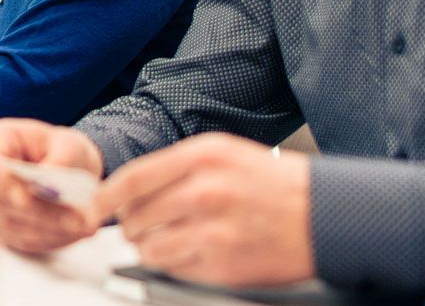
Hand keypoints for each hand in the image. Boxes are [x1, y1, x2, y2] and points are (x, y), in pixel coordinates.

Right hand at [0, 118, 102, 254]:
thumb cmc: (63, 150)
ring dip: (51, 229)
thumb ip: (60, 159)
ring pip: (14, 225)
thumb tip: (48, 179)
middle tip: (79, 219)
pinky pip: (23, 240)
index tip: (27, 199)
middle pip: (1, 200)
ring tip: (86, 225)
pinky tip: (76, 233)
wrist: (68, 170)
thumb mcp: (70, 144)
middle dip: (41, 213)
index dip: (3, 184)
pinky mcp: (3, 230)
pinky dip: (52, 239)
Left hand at [93, 133, 313, 287]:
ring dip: (150, 247)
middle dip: (130, 226)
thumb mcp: (227, 155)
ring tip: (169, 241)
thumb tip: (134, 188)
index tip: (96, 206)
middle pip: (136, 216)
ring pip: (150, 246)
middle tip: (139, 227)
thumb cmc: (278, 185)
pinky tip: (191, 254)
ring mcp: (212, 229)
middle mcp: (204, 190)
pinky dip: (174, 265)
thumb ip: (179, 168)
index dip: (106, 196)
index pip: (133, 178)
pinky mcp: (222, 264)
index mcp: (203, 156)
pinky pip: (174, 269)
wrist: (327, 215)